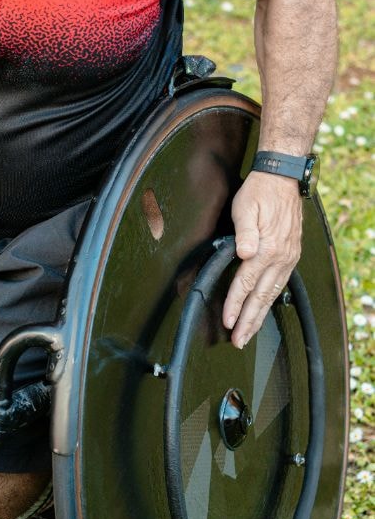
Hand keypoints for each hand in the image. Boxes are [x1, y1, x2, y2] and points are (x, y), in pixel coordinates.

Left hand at [222, 172, 302, 348]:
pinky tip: (264, 309)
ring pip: (273, 294)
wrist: (282, 177)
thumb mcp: (246, 207)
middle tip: (239, 340)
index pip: (247, 283)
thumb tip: (244, 253)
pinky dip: (271, 300)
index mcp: (267, 248)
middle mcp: (281, 256)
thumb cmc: (259, 191)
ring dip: (260, 316)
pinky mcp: (290, 255)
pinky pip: (280, 284)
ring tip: (249, 333)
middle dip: (249, 321)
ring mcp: (288, 257)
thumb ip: (245, 232)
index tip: (228, 321)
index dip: (236, 303)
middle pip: (261, 296)